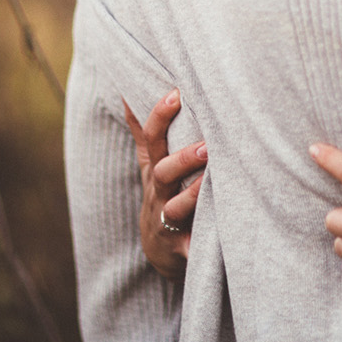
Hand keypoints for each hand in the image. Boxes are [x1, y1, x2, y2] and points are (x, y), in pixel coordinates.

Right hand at [121, 89, 205, 281]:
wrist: (161, 249)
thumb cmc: (161, 194)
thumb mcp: (150, 162)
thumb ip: (144, 130)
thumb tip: (129, 92)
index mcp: (155, 169)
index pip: (152, 140)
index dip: (160, 116)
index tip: (176, 94)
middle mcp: (159, 193)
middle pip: (164, 173)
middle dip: (183, 158)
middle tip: (206, 144)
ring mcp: (168, 221)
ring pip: (177, 207)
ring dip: (193, 194)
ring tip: (211, 179)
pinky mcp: (182, 247)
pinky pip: (191, 246)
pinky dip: (197, 247)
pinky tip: (211, 240)